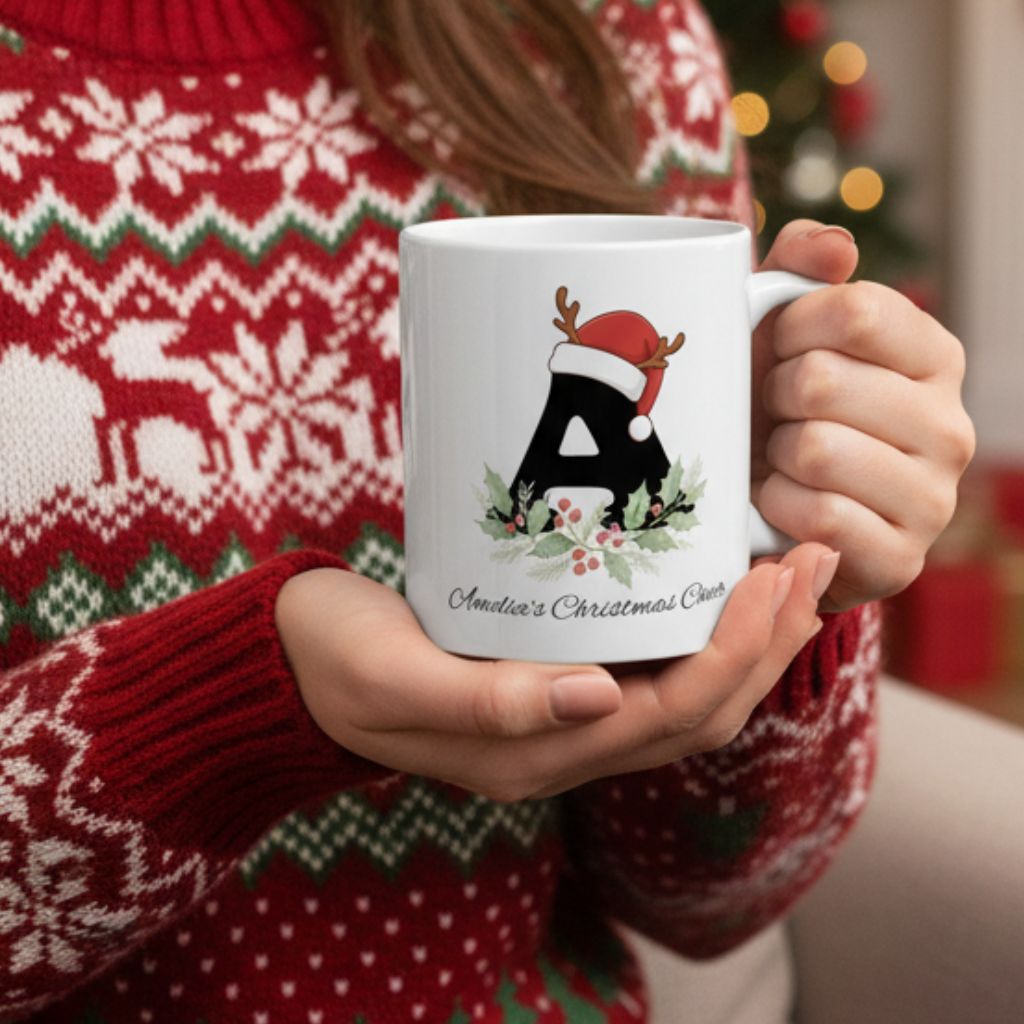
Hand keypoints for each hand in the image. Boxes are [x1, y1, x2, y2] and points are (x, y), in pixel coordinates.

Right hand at [275, 543, 833, 802]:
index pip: (672, 714)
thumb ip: (491, 702)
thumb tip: (598, 700)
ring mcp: (561, 715)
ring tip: (788, 567)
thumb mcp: (396, 678)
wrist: (292, 664)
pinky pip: (649, 665)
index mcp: (535, 756)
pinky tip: (711, 579)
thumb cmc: (335, 662)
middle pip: (700, 707)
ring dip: (746, 636)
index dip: (736, 652)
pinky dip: (699, 627)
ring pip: (685, 690)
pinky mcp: (549, 677)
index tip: (774, 577)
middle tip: (811, 559)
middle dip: (767, 641)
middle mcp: (564, 745)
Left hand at [751, 220, 975, 611]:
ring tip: (779, 461)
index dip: (790, 327)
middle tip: (774, 416)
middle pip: (822, 382)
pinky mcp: (901, 559)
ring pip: (814, 450)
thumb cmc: (777, 412)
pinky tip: (782, 505)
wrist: (771, 517)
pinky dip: (777, 507)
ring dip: (771, 456)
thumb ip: (800, 269)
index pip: (858, 312)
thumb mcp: (781, 333)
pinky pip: (817, 516)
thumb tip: (833, 248)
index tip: (776, 348)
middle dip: (773, 398)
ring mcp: (934, 499)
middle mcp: (950, 426)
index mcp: (934, 357)